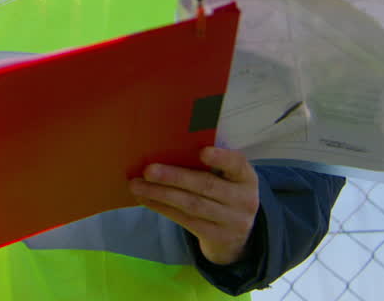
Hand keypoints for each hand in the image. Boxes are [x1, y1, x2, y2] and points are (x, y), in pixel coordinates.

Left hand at [130, 146, 259, 265]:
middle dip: (175, 177)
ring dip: (161, 194)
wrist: (235, 235)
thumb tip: (168, 146)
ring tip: (137, 185)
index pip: (237, 164)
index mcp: (246, 177)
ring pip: (192, 205)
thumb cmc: (223, 192)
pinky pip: (185, 221)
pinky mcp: (216, 237)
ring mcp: (232, 222)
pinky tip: (146, 199)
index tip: (202, 151)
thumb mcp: (227, 178)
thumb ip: (209, 164)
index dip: (221, 158)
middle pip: (206, 186)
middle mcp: (244, 200)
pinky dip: (162, 208)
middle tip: (148, 170)